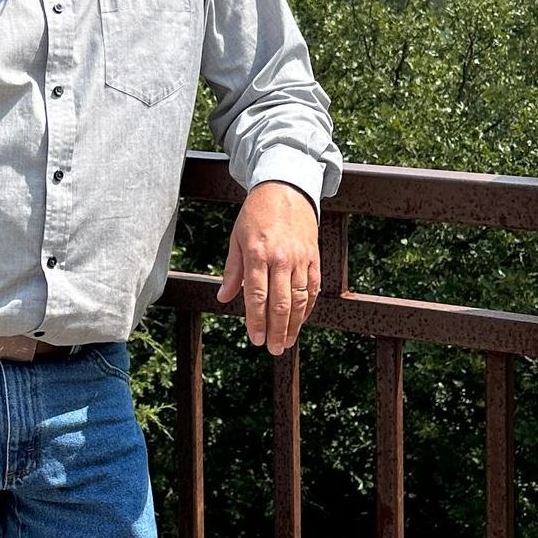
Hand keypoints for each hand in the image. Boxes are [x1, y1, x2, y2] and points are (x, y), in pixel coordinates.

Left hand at [216, 181, 319, 354]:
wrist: (286, 189)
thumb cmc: (256, 214)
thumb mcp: (237, 238)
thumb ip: (233, 271)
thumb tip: (223, 297)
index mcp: (257, 254)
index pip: (257, 296)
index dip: (256, 321)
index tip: (255, 339)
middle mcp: (281, 258)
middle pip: (280, 303)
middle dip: (276, 331)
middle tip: (272, 349)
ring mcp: (300, 259)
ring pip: (300, 300)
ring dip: (293, 325)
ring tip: (286, 342)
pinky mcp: (314, 257)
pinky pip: (313, 288)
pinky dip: (308, 308)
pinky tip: (301, 321)